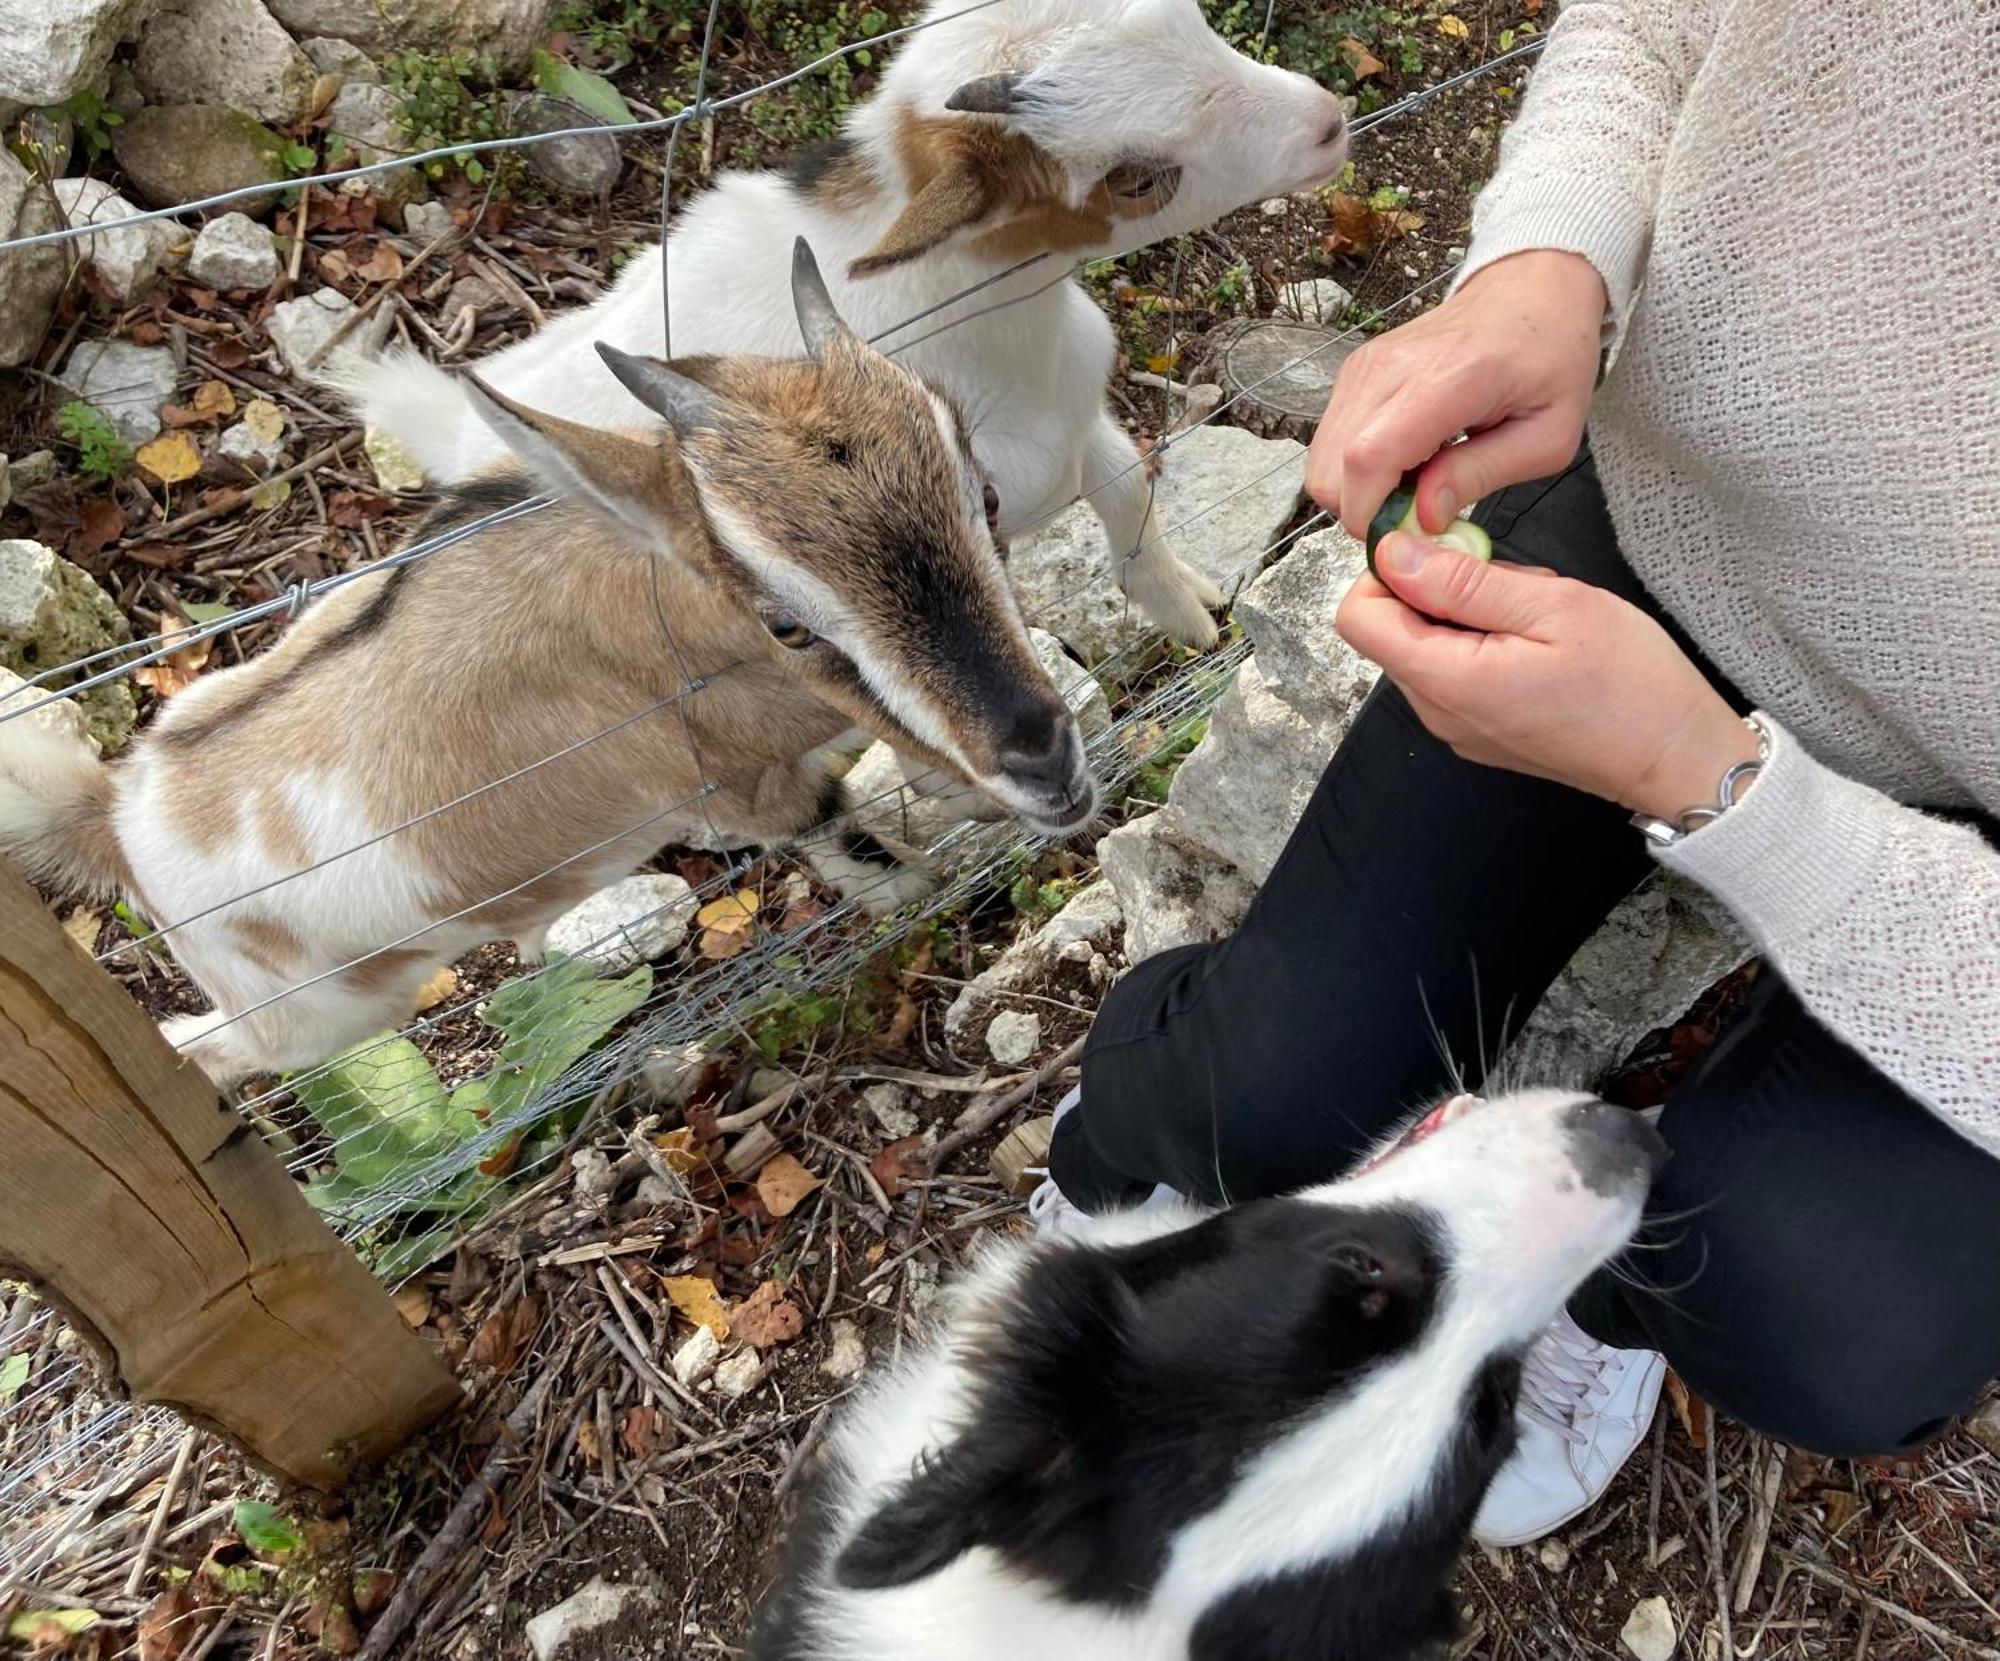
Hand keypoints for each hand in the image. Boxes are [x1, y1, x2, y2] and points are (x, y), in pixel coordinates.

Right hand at [1307, 250, 1607, 540]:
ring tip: (1415, 481)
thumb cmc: (1551, 359)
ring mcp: (1364, 367)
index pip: (1366, 460)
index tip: (1407, 534)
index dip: (1371, 515)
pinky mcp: (1355, 373)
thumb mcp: (1547, 436)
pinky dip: (1357, 466)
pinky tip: (1405, 457)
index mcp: (1446, 380)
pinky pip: (1331, 442)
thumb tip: (1423, 516)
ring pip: (1322, 462)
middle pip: (1329, 471)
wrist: (1532, 291)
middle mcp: (1390, 369)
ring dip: (1359, 489)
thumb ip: (1480, 476)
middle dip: (1363, 510)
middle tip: (1416, 510)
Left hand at [1336, 534, 1761, 820]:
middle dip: (1438, 589)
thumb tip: (1394, 554)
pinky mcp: (1480, 730)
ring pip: (1427, 646)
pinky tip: (1539, 645)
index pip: (1357, 616)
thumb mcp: (1551, 606)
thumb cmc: (1631, 683)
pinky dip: (1485, 643)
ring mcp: (1456, 727)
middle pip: (1391, 629)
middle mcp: (1436, 712)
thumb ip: (1463, 581)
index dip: (1387, 571)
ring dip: (1468, 615)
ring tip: (1534, 616)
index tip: (1445, 549)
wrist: (1678, 757)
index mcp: (1445, 681)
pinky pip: (1456, 671)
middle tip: (1512, 584)